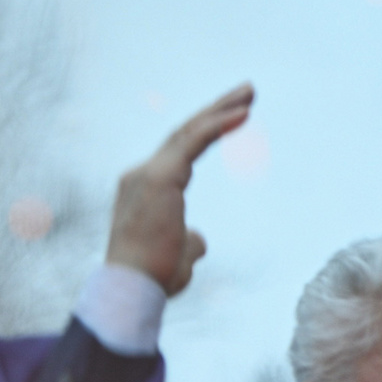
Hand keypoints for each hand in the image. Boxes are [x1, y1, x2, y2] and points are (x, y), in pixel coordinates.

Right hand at [107, 84, 254, 295]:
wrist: (132, 289)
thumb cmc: (153, 280)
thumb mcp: (178, 257)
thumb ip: (189, 242)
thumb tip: (199, 239)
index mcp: (143, 190)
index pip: (177, 153)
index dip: (205, 132)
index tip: (234, 116)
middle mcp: (141, 174)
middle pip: (183, 134)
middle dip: (216, 110)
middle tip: (247, 92)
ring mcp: (148, 172)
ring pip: (189, 132)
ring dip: (221, 109)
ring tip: (250, 92)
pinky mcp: (160, 176)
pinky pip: (194, 141)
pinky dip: (218, 125)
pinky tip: (243, 113)